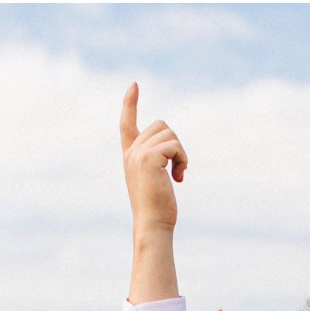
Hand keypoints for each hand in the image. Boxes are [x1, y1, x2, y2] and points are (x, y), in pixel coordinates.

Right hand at [120, 82, 186, 234]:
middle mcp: (131, 152)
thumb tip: (173, 148)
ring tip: (177, 175)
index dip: (130, 104)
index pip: (127, 124)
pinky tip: (179, 179)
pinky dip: (182, 160)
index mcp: (130, 156)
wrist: (153, 224)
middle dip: (175, 144)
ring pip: (170, 134)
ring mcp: (138, 154)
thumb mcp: (156, 180)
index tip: (134, 85)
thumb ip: (158, 160)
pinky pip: (175, 146)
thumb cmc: (158, 209)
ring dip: (181, 154)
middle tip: (177, 169)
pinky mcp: (148, 158)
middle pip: (161, 125)